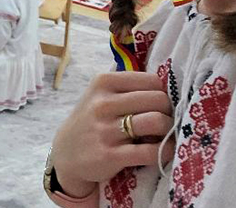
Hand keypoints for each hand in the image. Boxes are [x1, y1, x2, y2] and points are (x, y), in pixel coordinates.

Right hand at [51, 72, 174, 196]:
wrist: (67, 153)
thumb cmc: (92, 120)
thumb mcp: (99, 94)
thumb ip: (127, 87)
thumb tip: (166, 83)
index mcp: (103, 82)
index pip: (152, 80)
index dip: (161, 93)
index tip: (157, 105)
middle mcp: (103, 103)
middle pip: (158, 100)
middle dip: (168, 112)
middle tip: (164, 121)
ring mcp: (106, 129)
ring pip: (156, 122)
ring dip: (168, 130)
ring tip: (164, 135)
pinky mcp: (110, 155)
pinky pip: (150, 152)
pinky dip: (165, 151)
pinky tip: (163, 151)